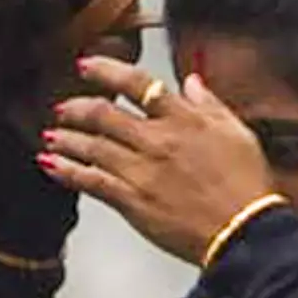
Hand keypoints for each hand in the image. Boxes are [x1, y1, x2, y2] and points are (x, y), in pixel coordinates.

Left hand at [40, 55, 280, 269]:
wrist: (245, 231)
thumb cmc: (247, 186)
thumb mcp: (238, 133)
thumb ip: (210, 104)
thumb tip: (191, 82)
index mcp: (183, 118)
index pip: (137, 83)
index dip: (106, 71)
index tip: (87, 66)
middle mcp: (156, 140)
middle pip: (104, 114)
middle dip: (76, 107)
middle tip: (62, 107)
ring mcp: (141, 170)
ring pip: (91, 146)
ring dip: (65, 138)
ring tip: (51, 134)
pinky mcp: (131, 201)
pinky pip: (90, 181)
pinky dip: (66, 170)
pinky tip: (50, 164)